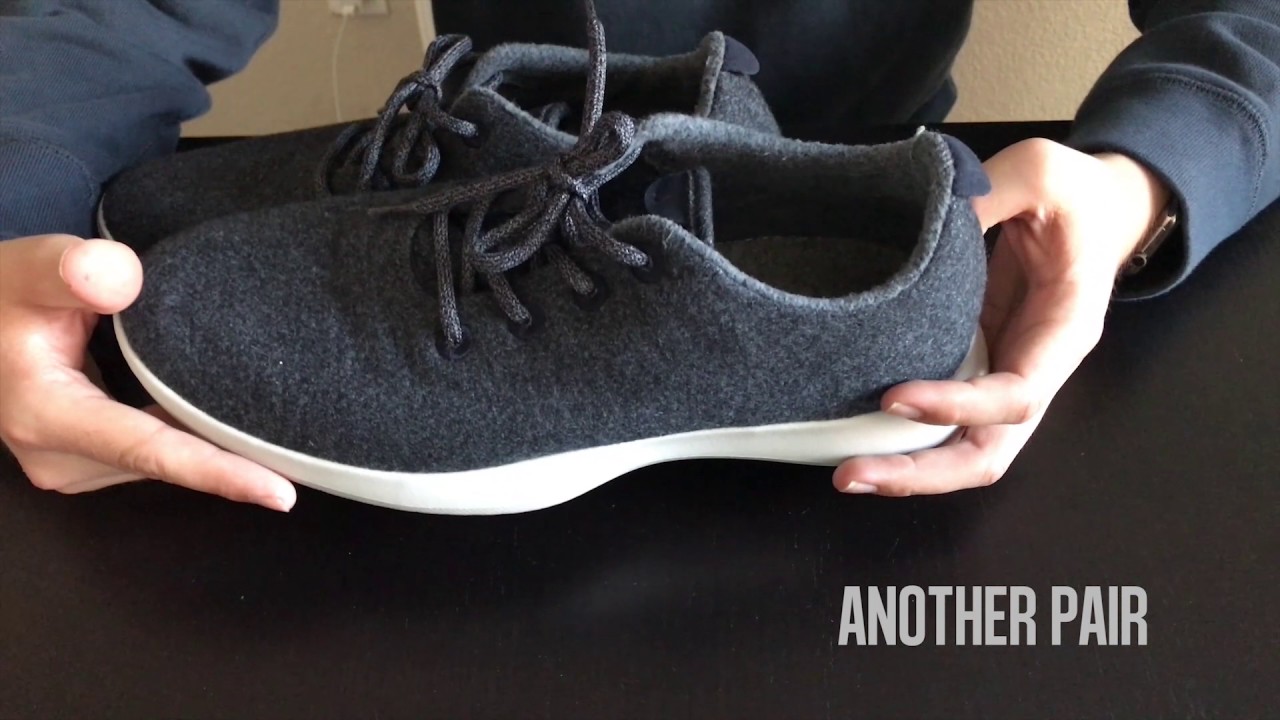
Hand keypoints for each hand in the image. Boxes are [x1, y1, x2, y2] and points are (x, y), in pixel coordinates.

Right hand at [0, 234, 295, 509]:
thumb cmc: (1, 294)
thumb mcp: (30, 268)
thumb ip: (71, 267)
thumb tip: (122, 276)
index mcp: (48, 418)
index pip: (151, 451)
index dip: (219, 472)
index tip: (281, 493)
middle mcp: (60, 459)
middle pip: (167, 462)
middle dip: (233, 458)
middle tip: (307, 447)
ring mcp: (71, 466)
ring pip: (163, 460)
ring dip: (211, 445)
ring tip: (276, 432)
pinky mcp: (85, 461)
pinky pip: (153, 452)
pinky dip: (189, 436)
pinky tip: (230, 421)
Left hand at [834, 139, 1169, 495]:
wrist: (1098, 211)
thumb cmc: (1075, 194)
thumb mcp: (1038, 170)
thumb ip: (987, 194)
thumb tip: (929, 221)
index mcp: (1065, 331)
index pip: (1016, 394)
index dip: (958, 405)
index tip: (893, 396)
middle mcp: (1037, 371)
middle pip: (990, 452)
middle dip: (925, 474)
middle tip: (853, 475)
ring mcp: (1005, 378)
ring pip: (967, 451)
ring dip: (911, 472)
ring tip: (848, 474)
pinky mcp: (977, 370)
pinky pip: (946, 425)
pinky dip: (907, 442)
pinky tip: (856, 442)